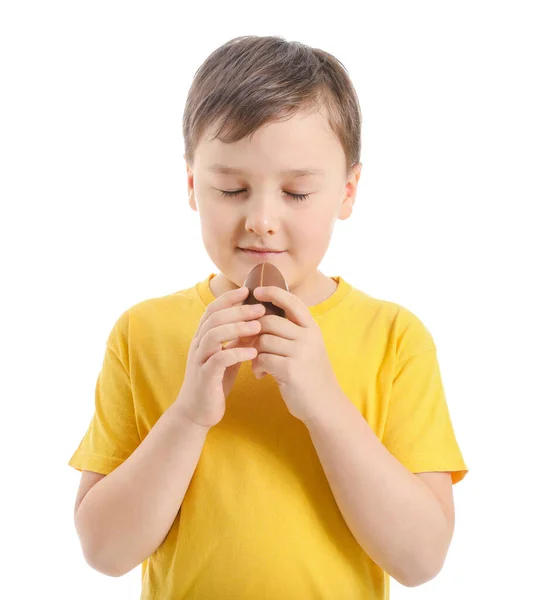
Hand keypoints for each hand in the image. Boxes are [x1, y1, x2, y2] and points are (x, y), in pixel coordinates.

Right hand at [174, 286, 265, 428]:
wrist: (197, 412)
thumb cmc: (215, 382)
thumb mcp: (227, 356)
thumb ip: (236, 340)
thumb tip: (254, 322)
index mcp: (202, 337)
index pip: (212, 310)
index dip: (228, 298)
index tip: (247, 290)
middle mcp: (198, 345)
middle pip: (214, 318)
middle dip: (238, 310)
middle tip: (260, 308)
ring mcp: (199, 360)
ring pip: (214, 335)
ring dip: (237, 328)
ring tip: (258, 327)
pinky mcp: (204, 377)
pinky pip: (218, 360)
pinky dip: (236, 353)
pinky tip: (252, 353)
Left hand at [249, 285, 340, 422]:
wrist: (325, 404)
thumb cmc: (309, 374)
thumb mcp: (306, 346)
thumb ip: (290, 330)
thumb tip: (262, 314)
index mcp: (312, 328)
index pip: (292, 301)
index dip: (273, 292)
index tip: (256, 292)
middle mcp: (308, 337)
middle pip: (269, 320)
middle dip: (253, 329)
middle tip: (246, 340)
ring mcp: (301, 353)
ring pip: (263, 340)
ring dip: (254, 350)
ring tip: (256, 361)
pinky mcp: (291, 370)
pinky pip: (263, 358)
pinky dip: (257, 366)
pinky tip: (260, 374)